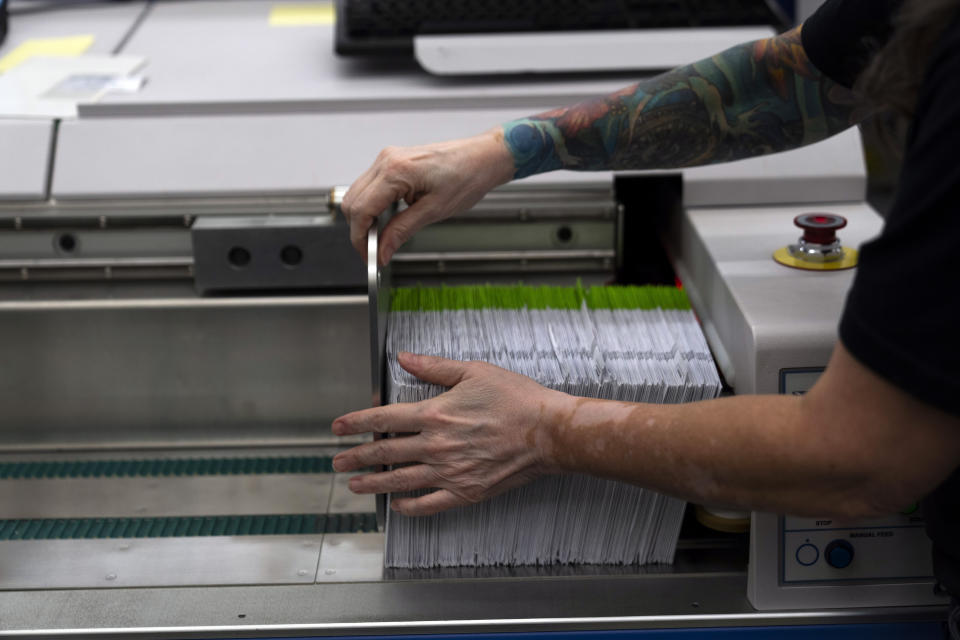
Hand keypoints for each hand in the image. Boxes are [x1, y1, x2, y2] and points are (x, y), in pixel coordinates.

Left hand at [331, 352, 569, 515]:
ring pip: (400, 480)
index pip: (383, 419)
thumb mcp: (474, 371)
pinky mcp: (467, 491)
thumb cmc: (516, 399)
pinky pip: (430, 504)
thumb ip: (435, 367)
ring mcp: (450, 471)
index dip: (356, 423)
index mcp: (436, 413)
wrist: (548, 432)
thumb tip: (404, 358)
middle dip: (357, 457)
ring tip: (356, 484)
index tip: (339, 427)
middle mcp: (437, 445)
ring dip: (374, 483)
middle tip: (339, 461)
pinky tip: (398, 504)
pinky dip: (410, 506)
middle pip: (385, 453)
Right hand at [340, 128, 515, 265]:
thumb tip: (382, 250)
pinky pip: (370, 187)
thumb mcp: (434, 211)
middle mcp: (386, 161)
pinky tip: (387, 220)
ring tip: (383, 237)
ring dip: (365, 218)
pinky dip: (372, 206)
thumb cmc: (467, 176)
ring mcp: (388, 159)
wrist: (482, 157)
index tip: (369, 255)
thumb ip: (401, 231)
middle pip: (352, 202)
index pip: (361, 210)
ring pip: (358, 194)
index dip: (360, 238)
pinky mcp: (393, 161)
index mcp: (395, 171)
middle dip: (359, 230)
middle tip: (375, 251)